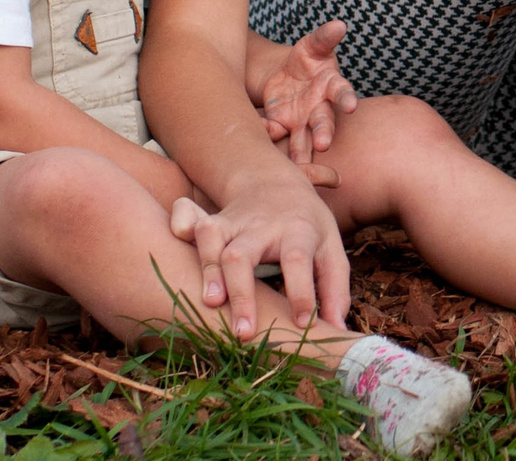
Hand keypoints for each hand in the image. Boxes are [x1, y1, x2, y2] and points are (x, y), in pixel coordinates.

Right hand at [170, 173, 350, 338]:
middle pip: (243, 254)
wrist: (277, 183)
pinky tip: (177, 252)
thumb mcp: (331, 248)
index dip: (301, 293)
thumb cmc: (306, 226)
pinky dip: (181, 227)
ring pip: (212, 239)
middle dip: (241, 292)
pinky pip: (188, 221)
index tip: (304, 325)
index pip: (297, 259)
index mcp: (298, 230)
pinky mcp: (211, 222)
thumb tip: (338, 330)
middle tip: (243, 332)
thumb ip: (335, 288)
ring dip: (208, 270)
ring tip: (210, 304)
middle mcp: (262, 226)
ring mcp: (233, 222)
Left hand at [259, 21, 358, 170]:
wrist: (286, 77)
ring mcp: (302, 121)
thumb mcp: (312, 45)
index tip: (351, 106)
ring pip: (303, 140)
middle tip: (323, 145)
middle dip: (324, 134)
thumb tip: (339, 24)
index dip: (347, 99)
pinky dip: (270, 134)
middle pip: (324, 123)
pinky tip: (264, 130)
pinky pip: (278, 134)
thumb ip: (324, 37)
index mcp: (331, 85)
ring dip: (301, 152)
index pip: (342, 92)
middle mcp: (320, 108)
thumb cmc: (306, 59)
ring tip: (297, 166)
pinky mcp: (283, 127)